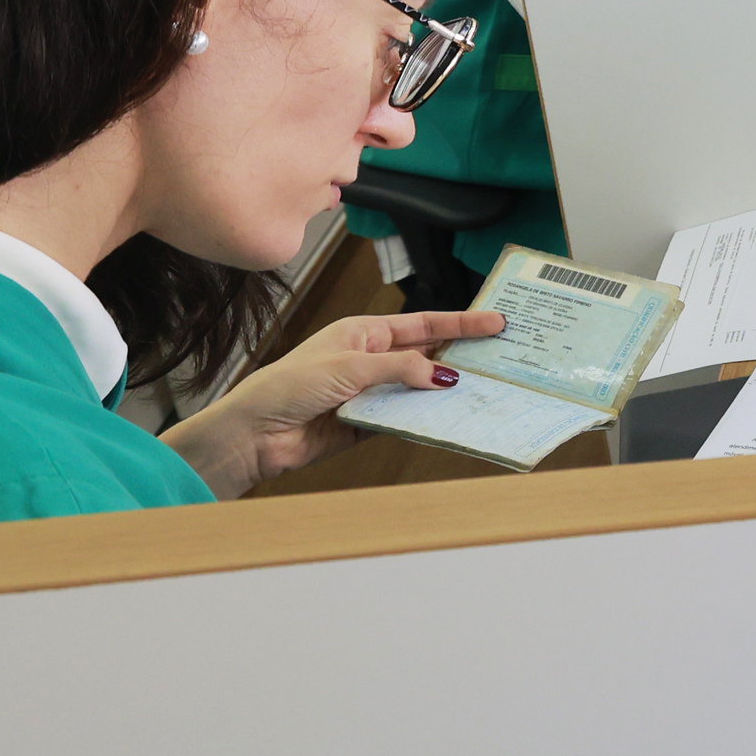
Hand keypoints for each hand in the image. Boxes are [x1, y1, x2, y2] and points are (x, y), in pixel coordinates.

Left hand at [165, 308, 504, 498]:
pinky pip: (404, 420)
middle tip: (500, 358)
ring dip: (444, 393)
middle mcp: (370, 360)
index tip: (496, 321)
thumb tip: (445, 375)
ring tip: (484, 393)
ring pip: (419, 390)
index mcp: (364, 333)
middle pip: (426, 355)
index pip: (423, 324)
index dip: (461, 322)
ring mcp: (370, 393)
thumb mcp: (350, 367)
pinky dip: (424, 420)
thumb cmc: (290, 386)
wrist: (255, 434)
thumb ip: (400, 369)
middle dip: (461, 356)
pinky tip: (448, 420)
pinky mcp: (366, 424)